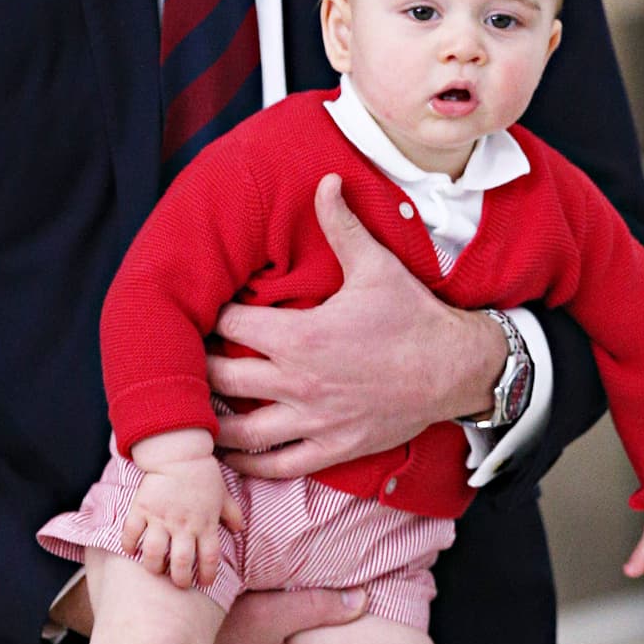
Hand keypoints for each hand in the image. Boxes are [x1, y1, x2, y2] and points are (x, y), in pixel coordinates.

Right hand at [121, 445, 243, 588]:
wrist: (179, 453)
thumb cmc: (203, 474)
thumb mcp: (224, 494)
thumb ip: (232, 513)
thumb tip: (240, 529)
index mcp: (205, 524)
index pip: (209, 559)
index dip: (206, 575)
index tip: (203, 582)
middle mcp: (183, 525)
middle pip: (180, 563)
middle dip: (179, 579)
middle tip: (178, 582)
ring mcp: (161, 518)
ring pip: (154, 553)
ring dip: (154, 567)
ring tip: (155, 569)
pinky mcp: (142, 508)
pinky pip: (131, 532)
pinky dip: (129, 545)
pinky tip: (131, 550)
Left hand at [208, 174, 505, 477]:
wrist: (456, 368)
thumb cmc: (413, 316)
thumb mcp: (375, 266)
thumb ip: (341, 224)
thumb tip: (327, 179)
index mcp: (301, 335)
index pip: (232, 321)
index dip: (213, 312)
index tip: (204, 307)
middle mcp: (299, 382)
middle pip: (221, 377)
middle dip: (198, 365)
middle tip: (187, 356)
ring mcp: (314, 420)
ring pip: (240, 430)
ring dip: (210, 420)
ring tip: (193, 407)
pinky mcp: (332, 447)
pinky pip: (277, 464)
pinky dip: (246, 463)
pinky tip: (228, 454)